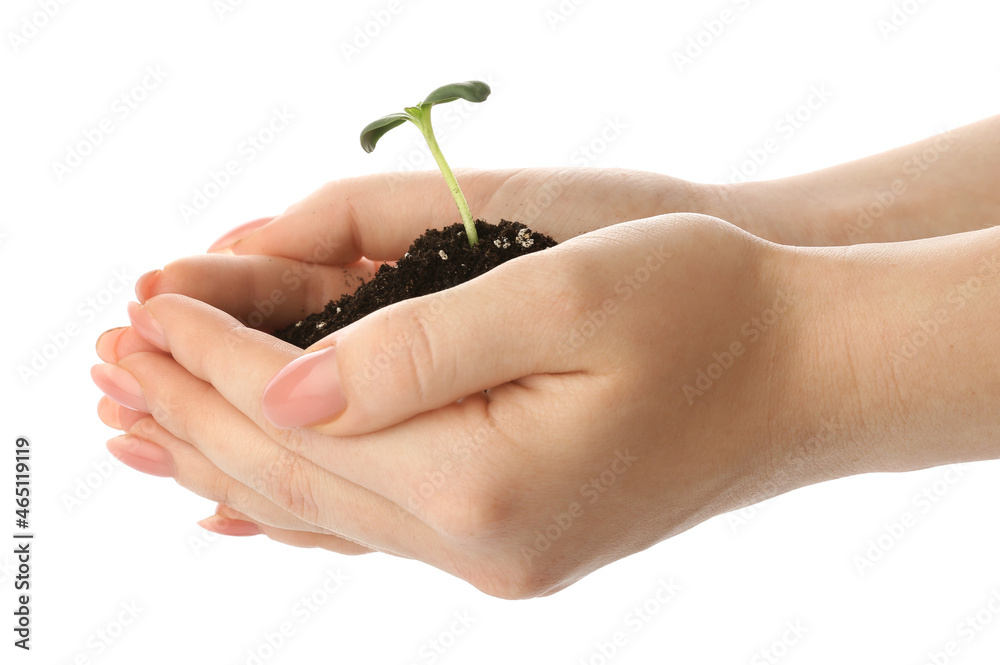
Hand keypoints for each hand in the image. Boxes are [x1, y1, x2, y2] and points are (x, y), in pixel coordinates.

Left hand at [93, 213, 837, 597]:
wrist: (805, 376)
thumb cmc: (705, 313)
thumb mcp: (559, 296)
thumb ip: (412, 350)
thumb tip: (284, 388)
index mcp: (484, 484)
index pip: (298, 418)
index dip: (210, 357)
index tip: (146, 307)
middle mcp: (481, 546)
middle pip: (294, 474)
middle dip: (195, 406)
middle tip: (117, 350)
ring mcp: (497, 558)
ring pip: (322, 505)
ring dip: (229, 449)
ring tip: (151, 410)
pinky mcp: (513, 541)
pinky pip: (371, 522)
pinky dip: (296, 489)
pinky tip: (248, 485)